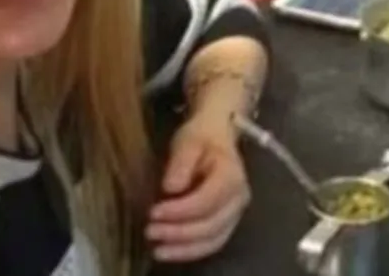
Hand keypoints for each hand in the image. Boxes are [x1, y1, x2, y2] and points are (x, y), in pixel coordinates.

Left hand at [146, 112, 249, 261]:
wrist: (217, 136)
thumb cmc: (201, 137)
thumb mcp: (188, 141)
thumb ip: (181, 163)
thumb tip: (170, 188)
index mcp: (231, 175)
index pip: (206, 200)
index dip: (180, 210)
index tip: (153, 212)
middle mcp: (238, 198)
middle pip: (211, 225)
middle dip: (179, 232)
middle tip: (150, 231)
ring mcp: (235, 213)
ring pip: (213, 240)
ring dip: (184, 248)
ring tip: (157, 249)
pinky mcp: (227, 223)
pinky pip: (212, 243)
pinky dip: (191, 251)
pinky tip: (169, 251)